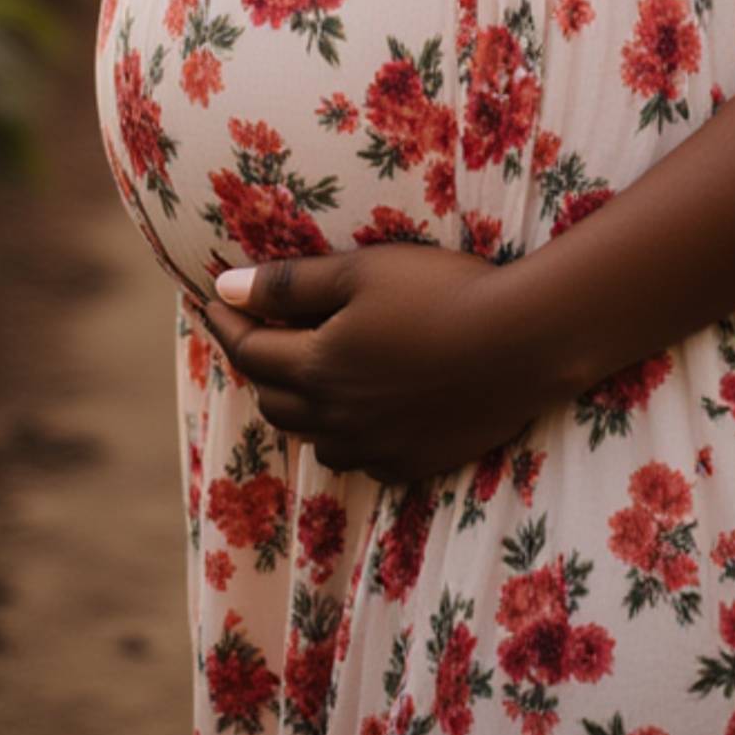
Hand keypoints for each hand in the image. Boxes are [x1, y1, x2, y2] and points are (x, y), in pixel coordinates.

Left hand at [194, 244, 557, 486]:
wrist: (523, 341)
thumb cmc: (440, 291)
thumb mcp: (361, 271)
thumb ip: (290, 285)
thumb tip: (225, 287)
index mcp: (317, 367)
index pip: (248, 350)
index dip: (225, 321)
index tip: (211, 298)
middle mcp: (336, 418)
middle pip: (274, 398)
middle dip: (258, 362)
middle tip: (260, 329)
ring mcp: (375, 447)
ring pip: (313, 435)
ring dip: (298, 403)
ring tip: (308, 369)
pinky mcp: (412, 463)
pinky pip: (358, 456)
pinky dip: (343, 431)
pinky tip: (359, 406)